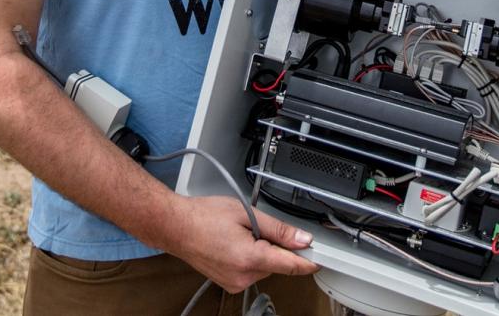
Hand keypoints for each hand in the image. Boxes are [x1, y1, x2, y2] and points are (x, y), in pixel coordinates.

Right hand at [163, 194, 319, 292]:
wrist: (176, 226)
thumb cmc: (204, 216)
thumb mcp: (247, 214)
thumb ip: (279, 230)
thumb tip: (302, 239)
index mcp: (250, 258)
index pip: (292, 265)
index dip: (310, 260)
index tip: (322, 256)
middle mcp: (243, 276)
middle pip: (278, 264)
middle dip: (275, 245)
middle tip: (257, 227)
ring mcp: (235, 283)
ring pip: (265, 267)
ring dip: (261, 251)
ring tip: (239, 234)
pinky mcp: (229, 284)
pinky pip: (252, 271)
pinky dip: (250, 258)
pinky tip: (235, 244)